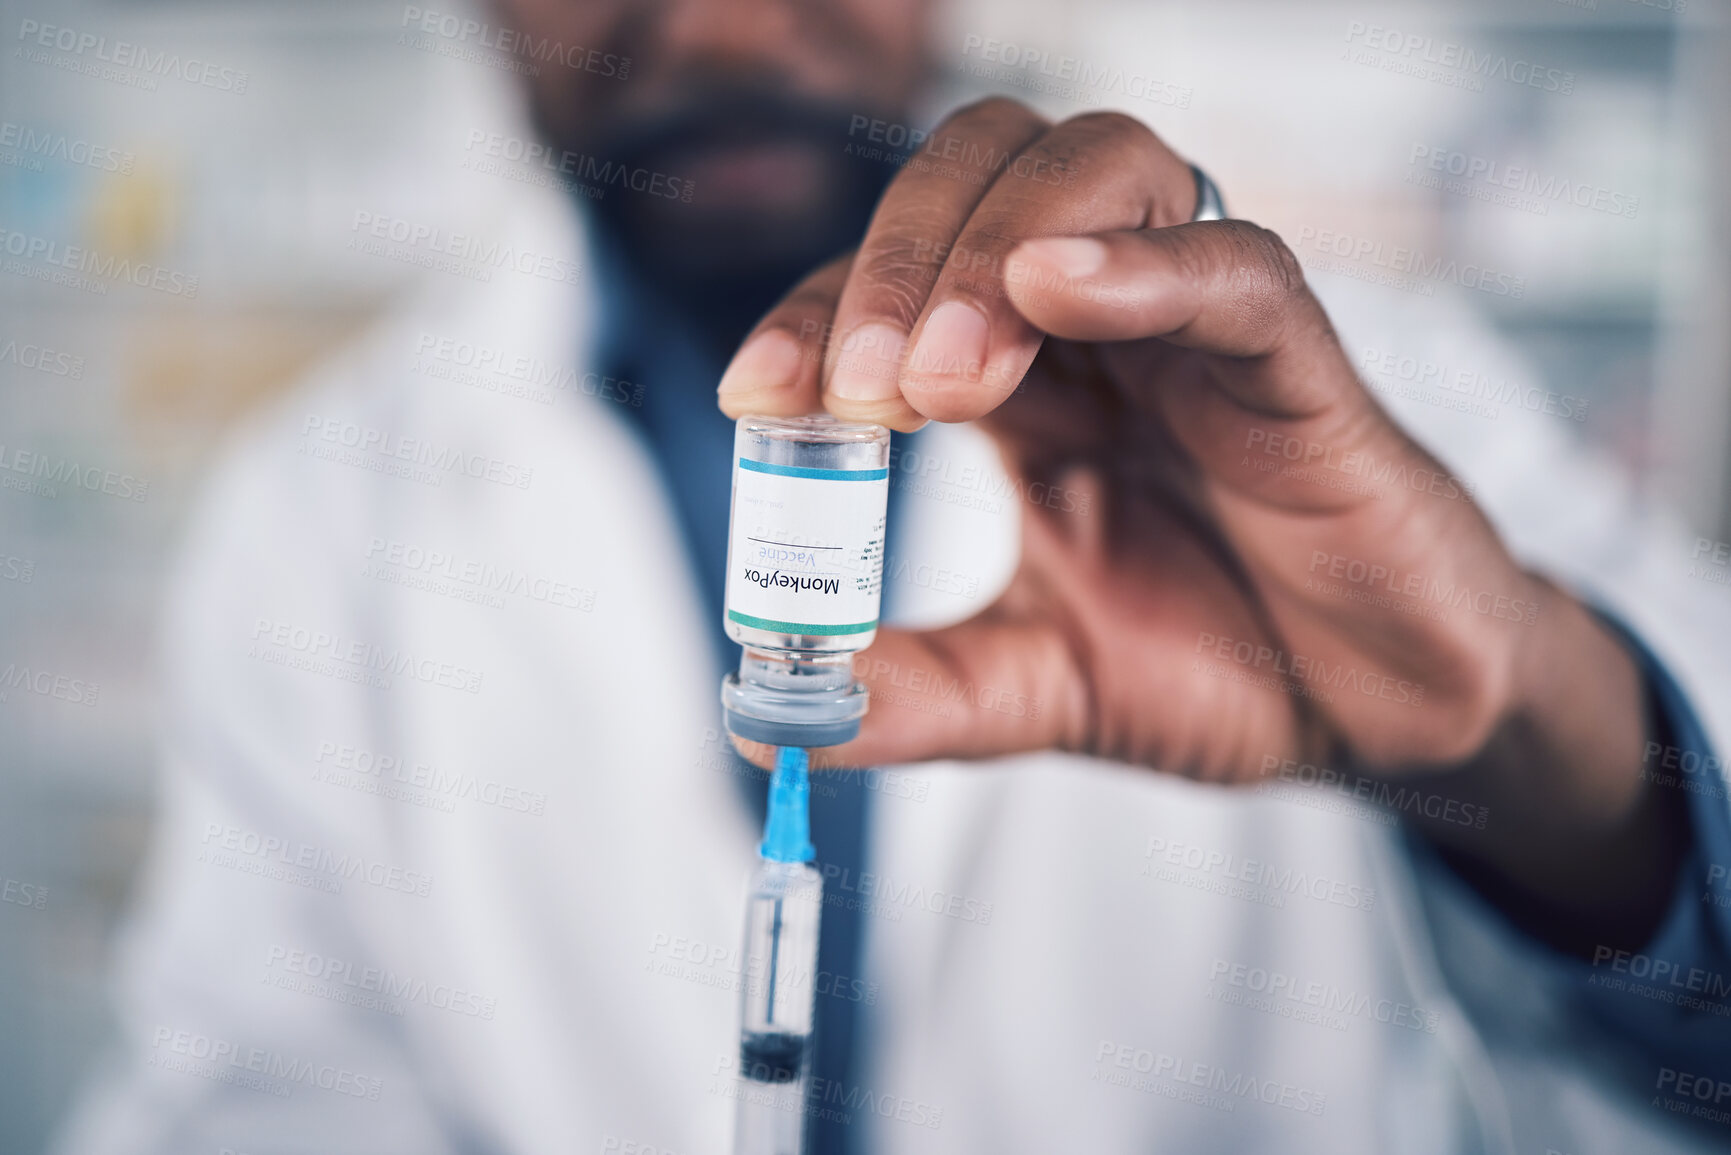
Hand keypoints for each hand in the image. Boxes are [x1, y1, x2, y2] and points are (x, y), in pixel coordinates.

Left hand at [717, 99, 1679, 949]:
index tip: (757, 397)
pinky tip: (1059, 286)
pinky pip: (1233, 267)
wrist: (1373, 717)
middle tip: (859, 391)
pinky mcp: (1301, 367)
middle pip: (981, 176)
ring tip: (938, 382)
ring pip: (1100, 168)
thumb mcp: (1034, 685)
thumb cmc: (1222, 662)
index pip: (898, 280)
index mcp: (1027, 379)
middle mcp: (1104, 324)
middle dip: (895, 262)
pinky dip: (1144, 264)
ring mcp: (1201, 329)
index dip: (815, 311)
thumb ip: (915, 692)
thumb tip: (768, 722)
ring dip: (989, 249)